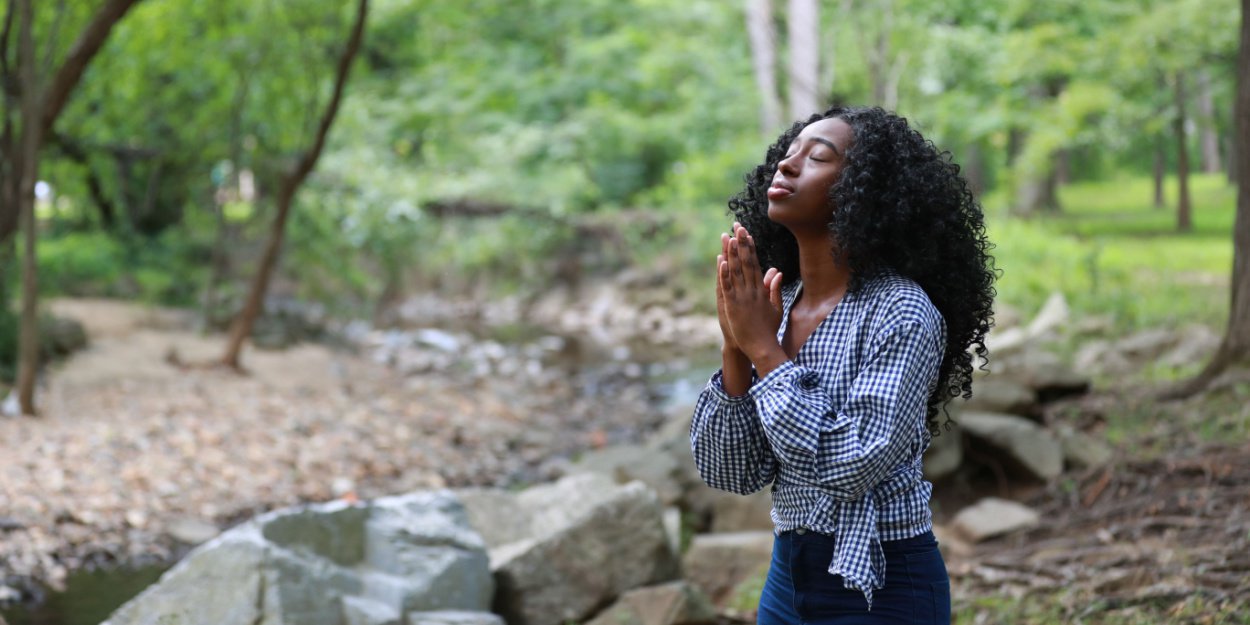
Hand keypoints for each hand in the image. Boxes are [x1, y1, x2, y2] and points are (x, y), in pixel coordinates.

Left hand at [720, 223, 784, 367]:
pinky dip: (724, 274)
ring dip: (731, 254)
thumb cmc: (769, 329)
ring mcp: (742, 297)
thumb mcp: (776, 307)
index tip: (747, 233)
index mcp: (761, 290)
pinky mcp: (732, 306)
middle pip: (746, 262)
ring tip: (728, 237)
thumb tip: (776, 271)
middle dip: (741, 243)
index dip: (750, 248)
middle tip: (737, 226)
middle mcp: (752, 290)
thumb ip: (774, 289)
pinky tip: (721, 261)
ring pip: (736, 271)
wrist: (762, 347)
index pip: (755, 263)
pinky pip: (727, 287)